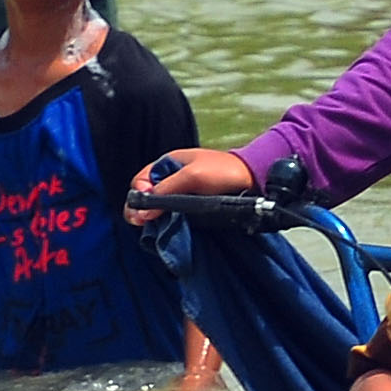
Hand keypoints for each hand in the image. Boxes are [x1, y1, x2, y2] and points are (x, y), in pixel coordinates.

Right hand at [125, 147, 256, 221]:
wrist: (252, 178)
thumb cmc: (223, 171)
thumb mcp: (192, 177)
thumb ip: (166, 190)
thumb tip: (141, 209)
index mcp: (168, 163)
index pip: (141, 181)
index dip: (138, 195)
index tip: (142, 211)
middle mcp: (171, 177)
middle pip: (146, 195)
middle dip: (143, 209)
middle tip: (144, 223)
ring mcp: (181, 191)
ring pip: (158, 206)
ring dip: (155, 216)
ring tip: (156, 228)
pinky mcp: (190, 204)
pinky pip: (172, 213)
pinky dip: (168, 220)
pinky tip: (168, 227)